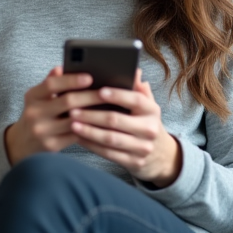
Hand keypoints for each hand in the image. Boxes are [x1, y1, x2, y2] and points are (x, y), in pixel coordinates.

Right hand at [4, 67, 106, 164]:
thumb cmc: (38, 114)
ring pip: (74, 120)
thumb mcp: (39, 97)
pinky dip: (90, 128)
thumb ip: (51, 83)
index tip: (89, 77)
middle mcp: (34, 113)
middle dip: (89, 96)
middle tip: (106, 92)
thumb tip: (61, 67)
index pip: (51, 84)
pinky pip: (76, 135)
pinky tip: (102, 123)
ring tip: (109, 107)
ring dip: (93, 113)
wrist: (23, 143)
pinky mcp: (51, 145)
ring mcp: (42, 131)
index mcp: (32, 96)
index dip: (71, 80)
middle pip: (67, 102)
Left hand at [68, 70, 181, 187]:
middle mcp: (150, 129)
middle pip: (117, 120)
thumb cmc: (145, 123)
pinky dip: (91, 145)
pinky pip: (108, 153)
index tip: (98, 91)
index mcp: (152, 110)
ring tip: (72, 123)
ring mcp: (142, 148)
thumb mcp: (147, 106)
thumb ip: (138, 89)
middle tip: (73, 109)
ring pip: (110, 139)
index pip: (135, 100)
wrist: (160, 155)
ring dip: (89, 131)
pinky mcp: (134, 162)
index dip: (117, 95)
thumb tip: (134, 70)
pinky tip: (79, 137)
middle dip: (92, 115)